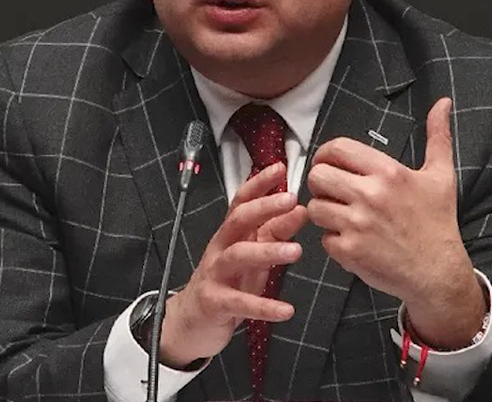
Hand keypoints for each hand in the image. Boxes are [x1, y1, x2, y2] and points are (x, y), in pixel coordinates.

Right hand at [158, 163, 308, 367]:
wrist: (191, 323)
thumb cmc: (226, 284)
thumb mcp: (252, 256)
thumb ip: (274, 233)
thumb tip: (300, 210)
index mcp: (230, 235)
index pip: (241, 201)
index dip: (259, 184)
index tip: (280, 170)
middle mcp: (220, 249)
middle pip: (238, 220)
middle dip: (264, 207)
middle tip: (292, 201)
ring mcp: (214, 274)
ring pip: (238, 256)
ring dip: (268, 251)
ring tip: (296, 251)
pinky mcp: (214, 302)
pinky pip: (239, 303)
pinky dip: (264, 306)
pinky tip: (286, 310)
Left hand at [306, 97, 484, 348]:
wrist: (438, 273)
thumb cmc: (438, 222)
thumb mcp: (441, 176)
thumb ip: (437, 136)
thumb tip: (442, 102)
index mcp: (388, 172)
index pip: (337, 148)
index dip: (325, 154)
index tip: (329, 164)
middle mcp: (370, 195)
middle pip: (317, 175)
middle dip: (321, 183)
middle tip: (334, 192)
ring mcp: (357, 224)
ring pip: (315, 207)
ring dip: (324, 212)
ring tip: (343, 217)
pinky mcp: (349, 251)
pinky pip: (323, 239)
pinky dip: (333, 241)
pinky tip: (352, 241)